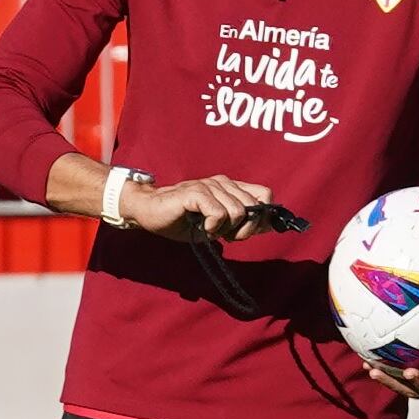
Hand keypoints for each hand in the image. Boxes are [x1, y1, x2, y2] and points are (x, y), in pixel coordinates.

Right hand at [120, 175, 278, 243]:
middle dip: (245, 229)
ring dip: (226, 229)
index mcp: (230, 187)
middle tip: (227, 236)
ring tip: (210, 230)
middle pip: (254, 206)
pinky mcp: (195, 192)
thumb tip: (268, 226)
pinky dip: (213, 226)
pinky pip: (218, 213)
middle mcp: (223, 183)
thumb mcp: (218, 224)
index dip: (265, 215)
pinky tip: (203, 228)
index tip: (251, 231)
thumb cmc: (183, 219)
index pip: (265, 194)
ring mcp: (209, 185)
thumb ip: (241, 222)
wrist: (150, 211)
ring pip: (238, 211)